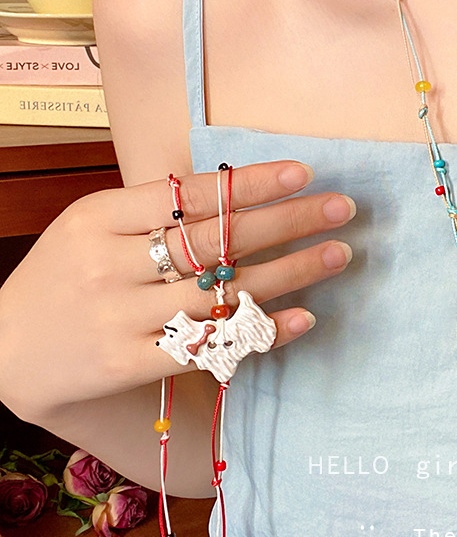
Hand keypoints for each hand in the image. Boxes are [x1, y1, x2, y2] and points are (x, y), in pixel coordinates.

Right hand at [0, 160, 353, 418]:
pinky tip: (303, 318)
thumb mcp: (90, 226)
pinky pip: (208, 346)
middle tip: (342, 209)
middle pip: (215, 239)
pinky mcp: (130, 363)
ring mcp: (120, 317)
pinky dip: (260, 331)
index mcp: (99, 216)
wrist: (2, 351)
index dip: (251, 183)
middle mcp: (110, 264)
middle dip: (286, 221)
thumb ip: (150, 212)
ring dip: (289, 272)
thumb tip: (235, 191)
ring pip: (220, 292)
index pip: (188, 194)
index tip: (303, 172)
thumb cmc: (63, 277)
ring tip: (337, 254)